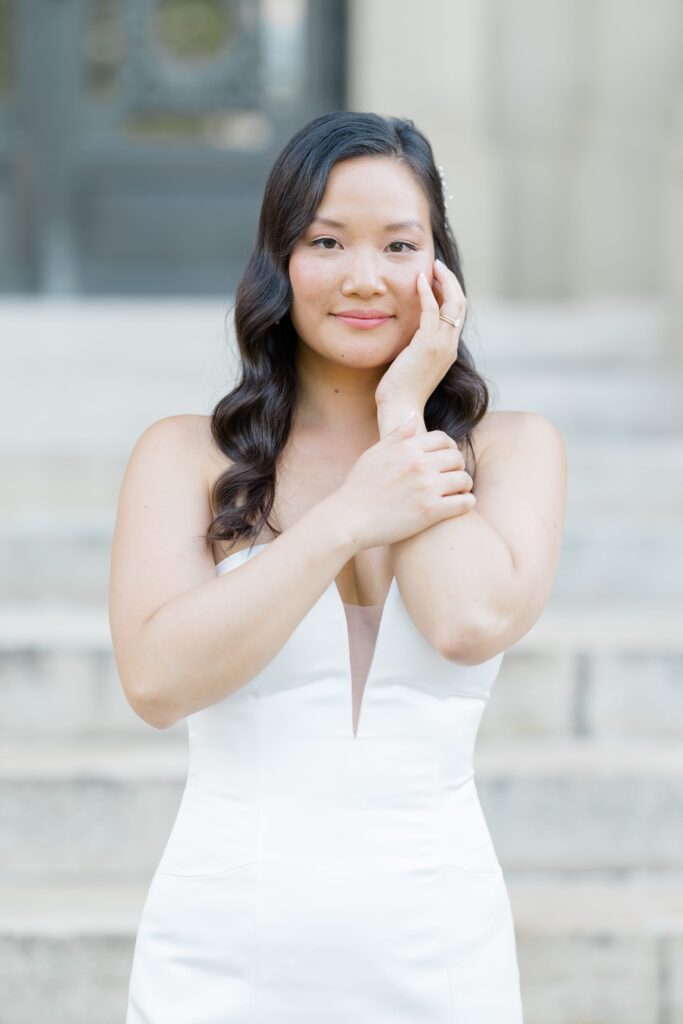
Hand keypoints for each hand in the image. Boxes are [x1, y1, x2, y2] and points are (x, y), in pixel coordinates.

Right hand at [331, 409, 475, 550]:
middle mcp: (419, 465)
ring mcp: (427, 488)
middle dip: (458, 467)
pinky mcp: (431, 511)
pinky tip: (459, 506)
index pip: (443, 439)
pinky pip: (465, 502)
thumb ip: (396, 435)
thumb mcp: (373, 454)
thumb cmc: (358, 487)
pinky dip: (467, 503)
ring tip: (457, 492)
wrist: (348, 519)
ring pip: (464, 479)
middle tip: (452, 477)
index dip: (449, 448)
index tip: (447, 459)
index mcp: (407, 449)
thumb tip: (412, 416)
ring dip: (464, 486)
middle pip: (457, 458)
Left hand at [374, 258, 465, 419]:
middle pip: (461, 304)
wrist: (400, 407)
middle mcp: (450, 346)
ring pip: (453, 303)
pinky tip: (418, 280)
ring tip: (431, 266)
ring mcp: (442, 345)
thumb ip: (416, 347)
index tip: (438, 279)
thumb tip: (407, 334)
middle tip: (437, 265)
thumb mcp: (413, 364)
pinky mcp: (428, 344)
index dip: (451, 293)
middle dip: (451, 281)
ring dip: (443, 280)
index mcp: (448, 350)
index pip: (458, 314)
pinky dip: (427, 292)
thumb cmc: (400, 390)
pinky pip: (432, 310)